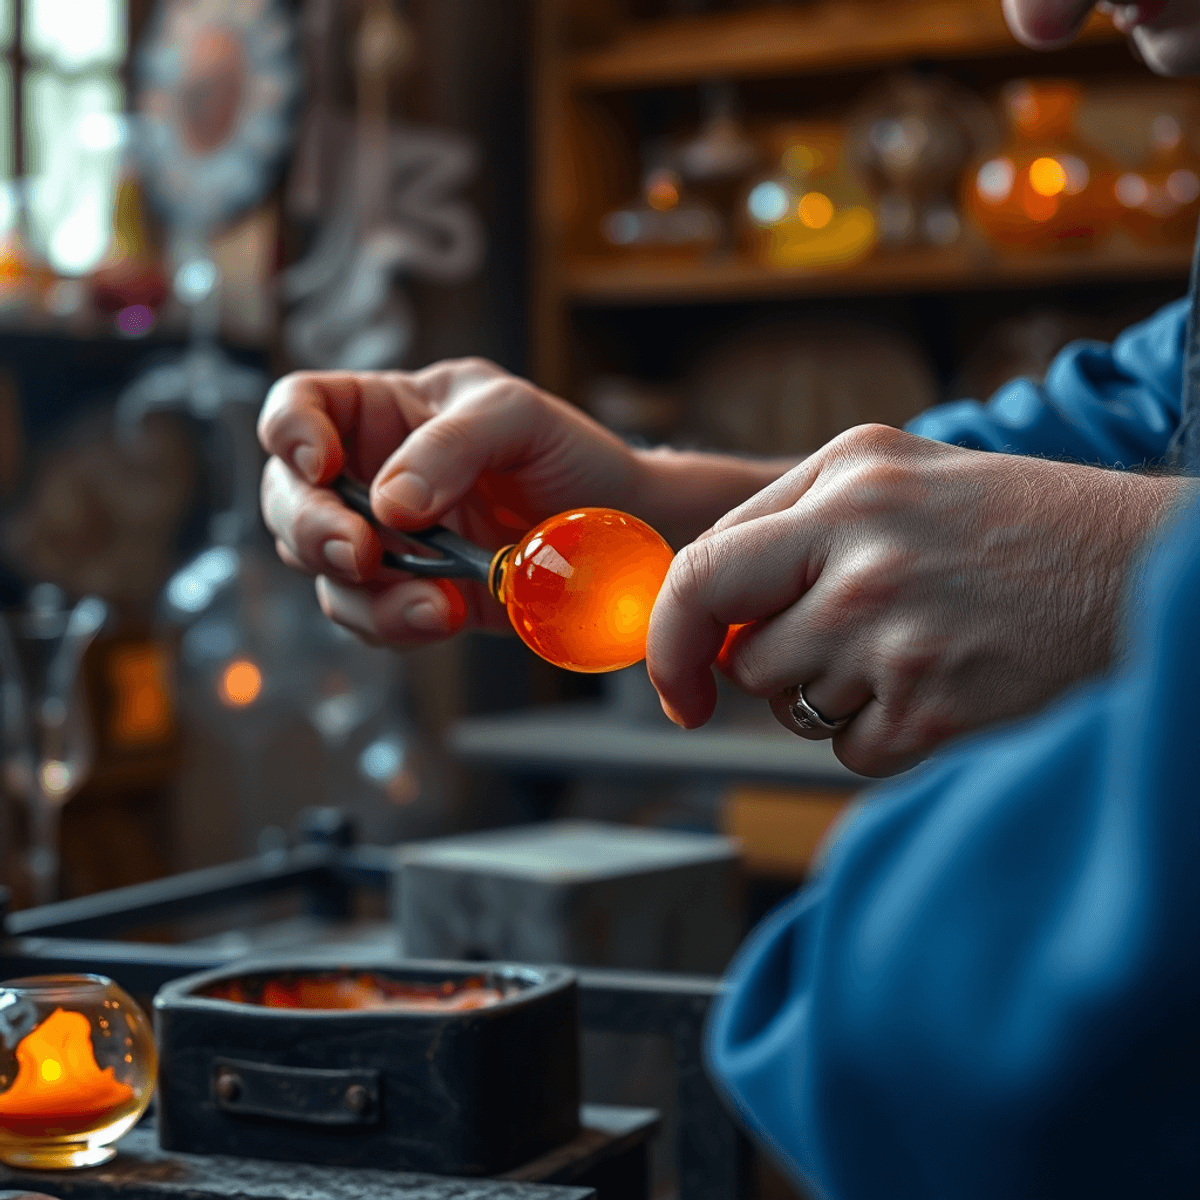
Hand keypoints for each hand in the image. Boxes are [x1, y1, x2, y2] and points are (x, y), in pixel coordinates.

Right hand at [259, 359, 643, 647]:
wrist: (617, 526)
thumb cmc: (566, 451)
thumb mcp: (517, 416)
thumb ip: (452, 445)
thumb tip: (388, 505)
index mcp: (383, 411)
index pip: (300, 407)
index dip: (289, 433)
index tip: (319, 465)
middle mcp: (370, 476)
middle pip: (289, 499)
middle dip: (313, 531)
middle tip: (361, 554)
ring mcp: (388, 541)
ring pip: (325, 572)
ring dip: (366, 595)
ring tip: (436, 605)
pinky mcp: (416, 593)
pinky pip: (373, 617)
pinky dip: (400, 623)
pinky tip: (450, 614)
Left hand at [647, 424, 1188, 776]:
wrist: (1145, 570)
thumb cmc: (1019, 523)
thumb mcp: (899, 474)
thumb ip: (792, 525)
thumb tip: (709, 610)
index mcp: (845, 477)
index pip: (702, 571)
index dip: (673, 639)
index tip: (678, 682)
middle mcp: (859, 548)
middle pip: (741, 654)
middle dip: (760, 671)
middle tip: (822, 656)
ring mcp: (894, 631)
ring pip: (794, 707)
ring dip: (837, 695)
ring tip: (917, 646)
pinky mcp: (931, 707)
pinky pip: (850, 750)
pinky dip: (884, 735)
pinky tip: (942, 684)